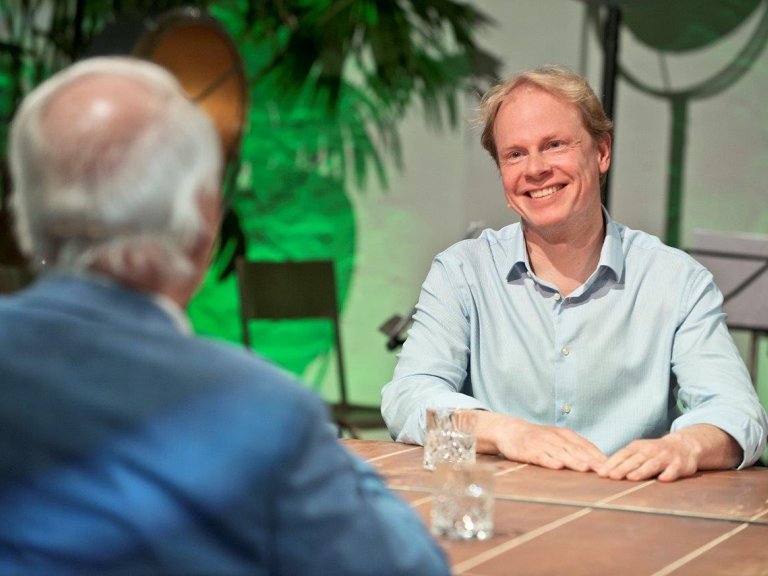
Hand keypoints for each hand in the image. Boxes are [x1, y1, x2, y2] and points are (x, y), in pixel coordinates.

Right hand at [474, 412, 606, 471]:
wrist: (511, 430)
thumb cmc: (539, 438)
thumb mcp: (558, 439)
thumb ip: (576, 449)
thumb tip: (600, 462)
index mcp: (566, 435)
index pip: (587, 447)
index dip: (600, 457)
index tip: (614, 467)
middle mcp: (556, 438)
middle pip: (577, 450)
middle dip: (592, 461)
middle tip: (606, 471)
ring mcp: (542, 443)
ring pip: (561, 453)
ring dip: (574, 461)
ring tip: (585, 468)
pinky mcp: (529, 450)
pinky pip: (540, 456)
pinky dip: (549, 461)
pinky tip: (557, 466)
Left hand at [597, 434, 697, 481]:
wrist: (684, 445)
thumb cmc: (655, 451)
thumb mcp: (639, 451)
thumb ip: (624, 460)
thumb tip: (603, 471)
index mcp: (637, 447)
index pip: (622, 455)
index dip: (612, 463)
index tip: (601, 472)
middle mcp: (650, 450)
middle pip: (634, 460)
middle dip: (622, 468)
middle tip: (611, 476)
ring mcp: (665, 457)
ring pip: (652, 464)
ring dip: (642, 471)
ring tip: (632, 478)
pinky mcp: (679, 464)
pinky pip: (673, 470)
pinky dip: (668, 474)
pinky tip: (662, 479)